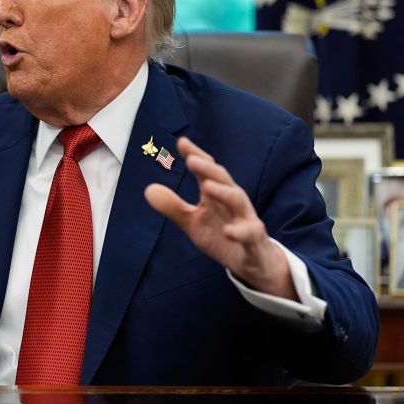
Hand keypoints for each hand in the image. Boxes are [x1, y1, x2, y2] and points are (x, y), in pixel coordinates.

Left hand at [144, 137, 297, 299]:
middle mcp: (233, 200)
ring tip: (206, 186)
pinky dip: (240, 231)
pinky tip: (228, 232)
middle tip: (191, 159)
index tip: (181, 142)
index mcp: (217, 193)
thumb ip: (173, 206)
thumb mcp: (193, 222)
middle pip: (222, 179)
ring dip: (222, 192)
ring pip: (237, 200)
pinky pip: (249, 233)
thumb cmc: (221, 234)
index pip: (206, 171)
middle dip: (207, 168)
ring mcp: (246, 218)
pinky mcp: (254, 238)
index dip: (195, 156)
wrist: (252, 261)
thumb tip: (148, 189)